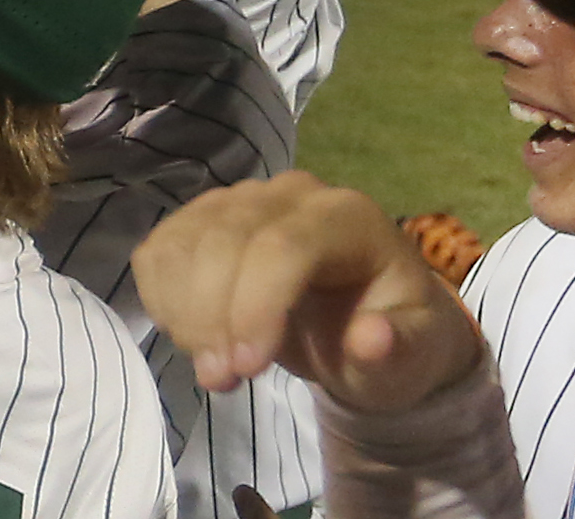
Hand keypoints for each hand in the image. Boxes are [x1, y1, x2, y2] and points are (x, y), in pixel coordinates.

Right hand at [135, 172, 484, 412]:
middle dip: (212, 316)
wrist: (363, 325)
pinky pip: (159, 248)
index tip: (247, 369)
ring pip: (183, 241)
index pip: (285, 244)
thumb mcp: (415, 357)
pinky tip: (192, 337)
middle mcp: (289, 194)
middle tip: (221, 380)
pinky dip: (161, 298)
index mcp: (348, 217)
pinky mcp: (201, 219)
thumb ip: (398, 350)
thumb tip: (371, 338)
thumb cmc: (391, 338)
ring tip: (210, 368)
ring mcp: (239, 200)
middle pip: (225, 239)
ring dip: (183, 313)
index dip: (254, 305)